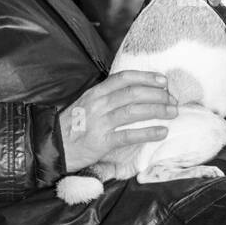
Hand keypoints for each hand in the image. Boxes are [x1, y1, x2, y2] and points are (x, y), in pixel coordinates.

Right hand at [59, 71, 177, 172]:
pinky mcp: (101, 142)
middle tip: (173, 100)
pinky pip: (129, 135)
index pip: (124, 78)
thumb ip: (107, 98)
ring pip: (134, 111)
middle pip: (133, 93)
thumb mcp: (87, 105)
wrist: (52, 147)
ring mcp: (99, 123)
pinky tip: (162, 132)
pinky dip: (148, 132)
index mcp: (95, 93)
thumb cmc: (73, 126)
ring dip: (157, 110)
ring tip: (173, 112)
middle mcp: (98, 104)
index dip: (146, 77)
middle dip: (157, 95)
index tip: (163, 81)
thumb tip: (136, 93)